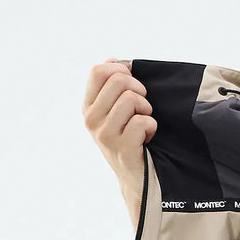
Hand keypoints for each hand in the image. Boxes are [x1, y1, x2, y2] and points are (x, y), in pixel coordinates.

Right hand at [82, 58, 156, 226]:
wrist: (136, 179)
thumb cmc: (130, 141)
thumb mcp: (115, 112)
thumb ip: (111, 87)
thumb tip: (112, 60)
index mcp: (88, 107)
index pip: (98, 71)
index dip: (121, 70)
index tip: (133, 83)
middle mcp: (91, 120)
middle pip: (118, 81)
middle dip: (139, 90)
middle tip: (144, 106)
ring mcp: (105, 135)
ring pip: (130, 99)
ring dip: (146, 109)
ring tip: (145, 122)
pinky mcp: (122, 148)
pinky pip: (142, 121)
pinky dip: (151, 126)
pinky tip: (148, 136)